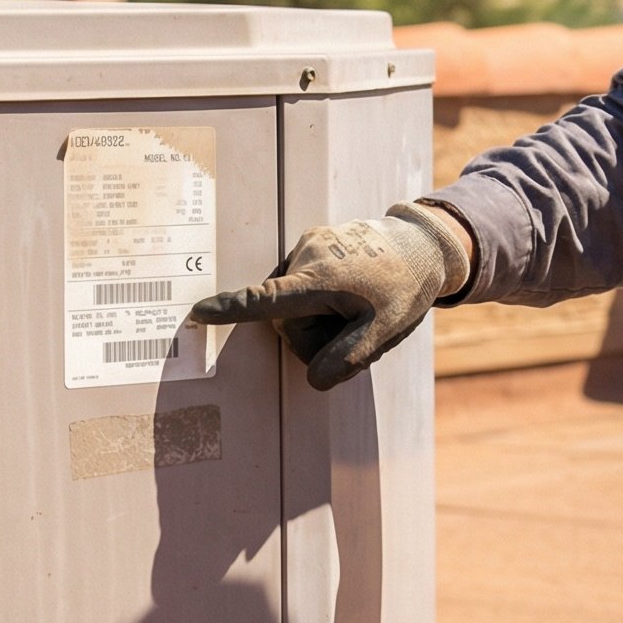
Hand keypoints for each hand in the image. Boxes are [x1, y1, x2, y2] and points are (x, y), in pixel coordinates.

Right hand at [190, 202, 470, 390]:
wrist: (424, 245)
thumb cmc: (405, 288)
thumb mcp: (385, 331)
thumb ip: (348, 359)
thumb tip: (313, 381)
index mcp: (320, 279)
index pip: (266, 299)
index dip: (231, 309)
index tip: (198, 312)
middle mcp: (307, 255)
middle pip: (287, 319)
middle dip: (314, 335)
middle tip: (355, 330)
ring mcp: (310, 245)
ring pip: (294, 304)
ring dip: (319, 317)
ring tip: (357, 308)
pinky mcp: (314, 241)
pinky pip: (302, 285)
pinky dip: (321, 299)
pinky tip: (351, 295)